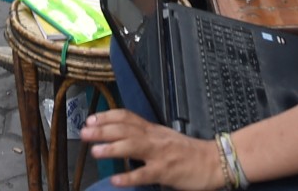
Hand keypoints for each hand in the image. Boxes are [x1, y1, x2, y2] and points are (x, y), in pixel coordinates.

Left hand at [80, 110, 223, 189]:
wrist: (214, 162)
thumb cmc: (189, 153)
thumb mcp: (165, 138)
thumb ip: (146, 136)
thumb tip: (123, 136)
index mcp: (153, 130)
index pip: (127, 117)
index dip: (107, 117)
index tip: (90, 119)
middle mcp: (154, 138)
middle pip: (124, 129)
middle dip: (102, 130)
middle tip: (83, 132)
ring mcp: (160, 155)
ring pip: (133, 146)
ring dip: (112, 148)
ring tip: (95, 151)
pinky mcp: (166, 172)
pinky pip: (145, 174)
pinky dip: (129, 177)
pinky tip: (116, 180)